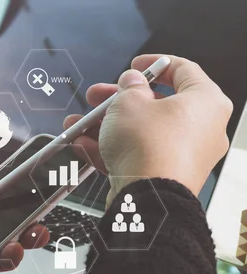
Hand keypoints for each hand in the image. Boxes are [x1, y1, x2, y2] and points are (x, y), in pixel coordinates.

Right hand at [65, 54, 231, 204]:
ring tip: (80, 124)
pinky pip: (138, 156)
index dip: (154, 64)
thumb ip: (128, 88)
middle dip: (118, 100)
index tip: (134, 66)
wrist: (148, 198)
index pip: (183, 70)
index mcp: (205, 102)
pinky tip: (84, 145)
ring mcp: (183, 156)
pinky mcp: (165, 177)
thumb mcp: (128, 103)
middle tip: (97, 96)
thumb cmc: (148, 146)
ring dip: (107, 126)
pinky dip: (112, 149)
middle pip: (156, 105)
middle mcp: (201, 129)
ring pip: (141, 133)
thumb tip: (131, 83)